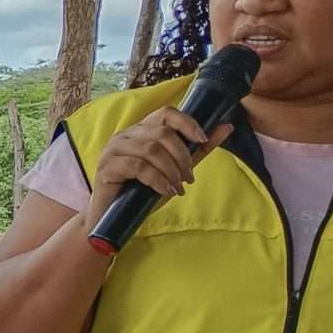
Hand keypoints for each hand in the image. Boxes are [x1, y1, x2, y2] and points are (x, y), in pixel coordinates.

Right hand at [83, 109, 234, 232]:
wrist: (112, 219)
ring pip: (151, 149)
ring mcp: (113, 150)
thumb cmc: (141, 193)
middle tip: (188, 177)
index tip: (202, 139)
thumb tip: (226, 127)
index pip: (166, 113)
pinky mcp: (106, 167)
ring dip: (171, 170)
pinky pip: (138, 167)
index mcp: (141, 131)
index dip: (187, 123)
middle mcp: (125, 135)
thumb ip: (198, 149)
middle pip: (161, 133)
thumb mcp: (175, 169)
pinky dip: (157, 180)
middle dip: (182, 156)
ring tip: (177, 187)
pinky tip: (164, 191)